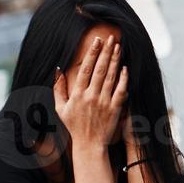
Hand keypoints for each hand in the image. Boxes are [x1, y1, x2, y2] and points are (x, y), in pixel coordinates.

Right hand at [55, 35, 127, 149]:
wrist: (89, 144)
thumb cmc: (74, 126)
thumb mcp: (60, 108)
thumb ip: (59, 88)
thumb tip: (58, 69)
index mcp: (77, 95)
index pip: (85, 69)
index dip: (91, 53)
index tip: (97, 41)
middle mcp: (91, 97)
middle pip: (99, 69)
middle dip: (105, 52)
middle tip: (110, 38)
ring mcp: (103, 102)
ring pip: (110, 77)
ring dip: (114, 60)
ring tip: (118, 46)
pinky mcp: (114, 109)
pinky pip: (120, 90)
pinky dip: (123, 78)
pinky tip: (125, 67)